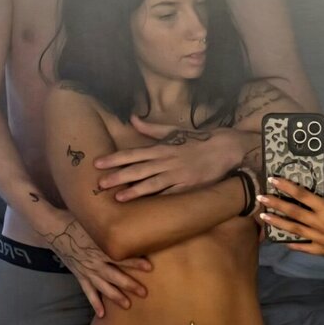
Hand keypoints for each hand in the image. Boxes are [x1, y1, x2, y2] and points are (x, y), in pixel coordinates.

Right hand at [43, 212, 151, 316]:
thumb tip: (128, 217)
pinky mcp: (79, 275)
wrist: (53, 228)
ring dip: (115, 296)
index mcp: (99, 248)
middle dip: (130, 285)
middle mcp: (94, 262)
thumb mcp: (94, 221)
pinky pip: (88, 291)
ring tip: (127, 305)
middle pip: (114, 276)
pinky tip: (102, 314)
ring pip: (103, 287)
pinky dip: (94, 303)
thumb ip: (110, 224)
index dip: (135, 262)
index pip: (120, 256)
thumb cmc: (76, 220)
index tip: (149, 267)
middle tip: (144, 293)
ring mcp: (86, 270)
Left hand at [94, 115, 251, 200]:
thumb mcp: (173, 131)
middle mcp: (167, 161)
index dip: (115, 158)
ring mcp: (177, 174)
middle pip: (138, 169)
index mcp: (162, 148)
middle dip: (118, 175)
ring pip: (152, 182)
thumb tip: (132, 118)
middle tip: (100, 183)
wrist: (225, 148)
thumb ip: (151, 129)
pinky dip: (158, 199)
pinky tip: (146, 206)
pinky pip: (171, 194)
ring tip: (117, 196)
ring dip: (134, 190)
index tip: (98, 163)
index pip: (133, 153)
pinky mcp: (188, 186)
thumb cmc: (198, 140)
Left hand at [257, 178, 323, 254]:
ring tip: (264, 217)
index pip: (302, 195)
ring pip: (296, 230)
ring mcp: (323, 239)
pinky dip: (293, 243)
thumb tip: (294, 193)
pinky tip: (281, 239)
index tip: (273, 180)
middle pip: (294, 213)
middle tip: (261, 198)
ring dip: (278, 222)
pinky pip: (305, 247)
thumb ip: (316, 199)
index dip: (286, 187)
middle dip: (276, 204)